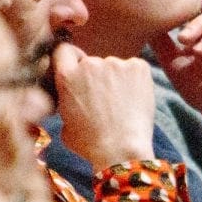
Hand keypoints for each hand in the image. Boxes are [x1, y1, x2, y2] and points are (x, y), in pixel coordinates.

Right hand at [51, 43, 156, 170]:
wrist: (122, 150)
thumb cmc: (91, 143)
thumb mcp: (64, 124)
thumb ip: (67, 101)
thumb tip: (72, 98)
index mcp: (67, 77)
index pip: (63, 51)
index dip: (70, 60)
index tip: (77, 69)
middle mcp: (90, 64)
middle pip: (92, 63)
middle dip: (96, 77)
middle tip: (105, 100)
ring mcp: (115, 63)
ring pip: (114, 67)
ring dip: (116, 80)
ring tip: (122, 105)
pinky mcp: (138, 66)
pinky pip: (134, 69)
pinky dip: (135, 81)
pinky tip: (134, 100)